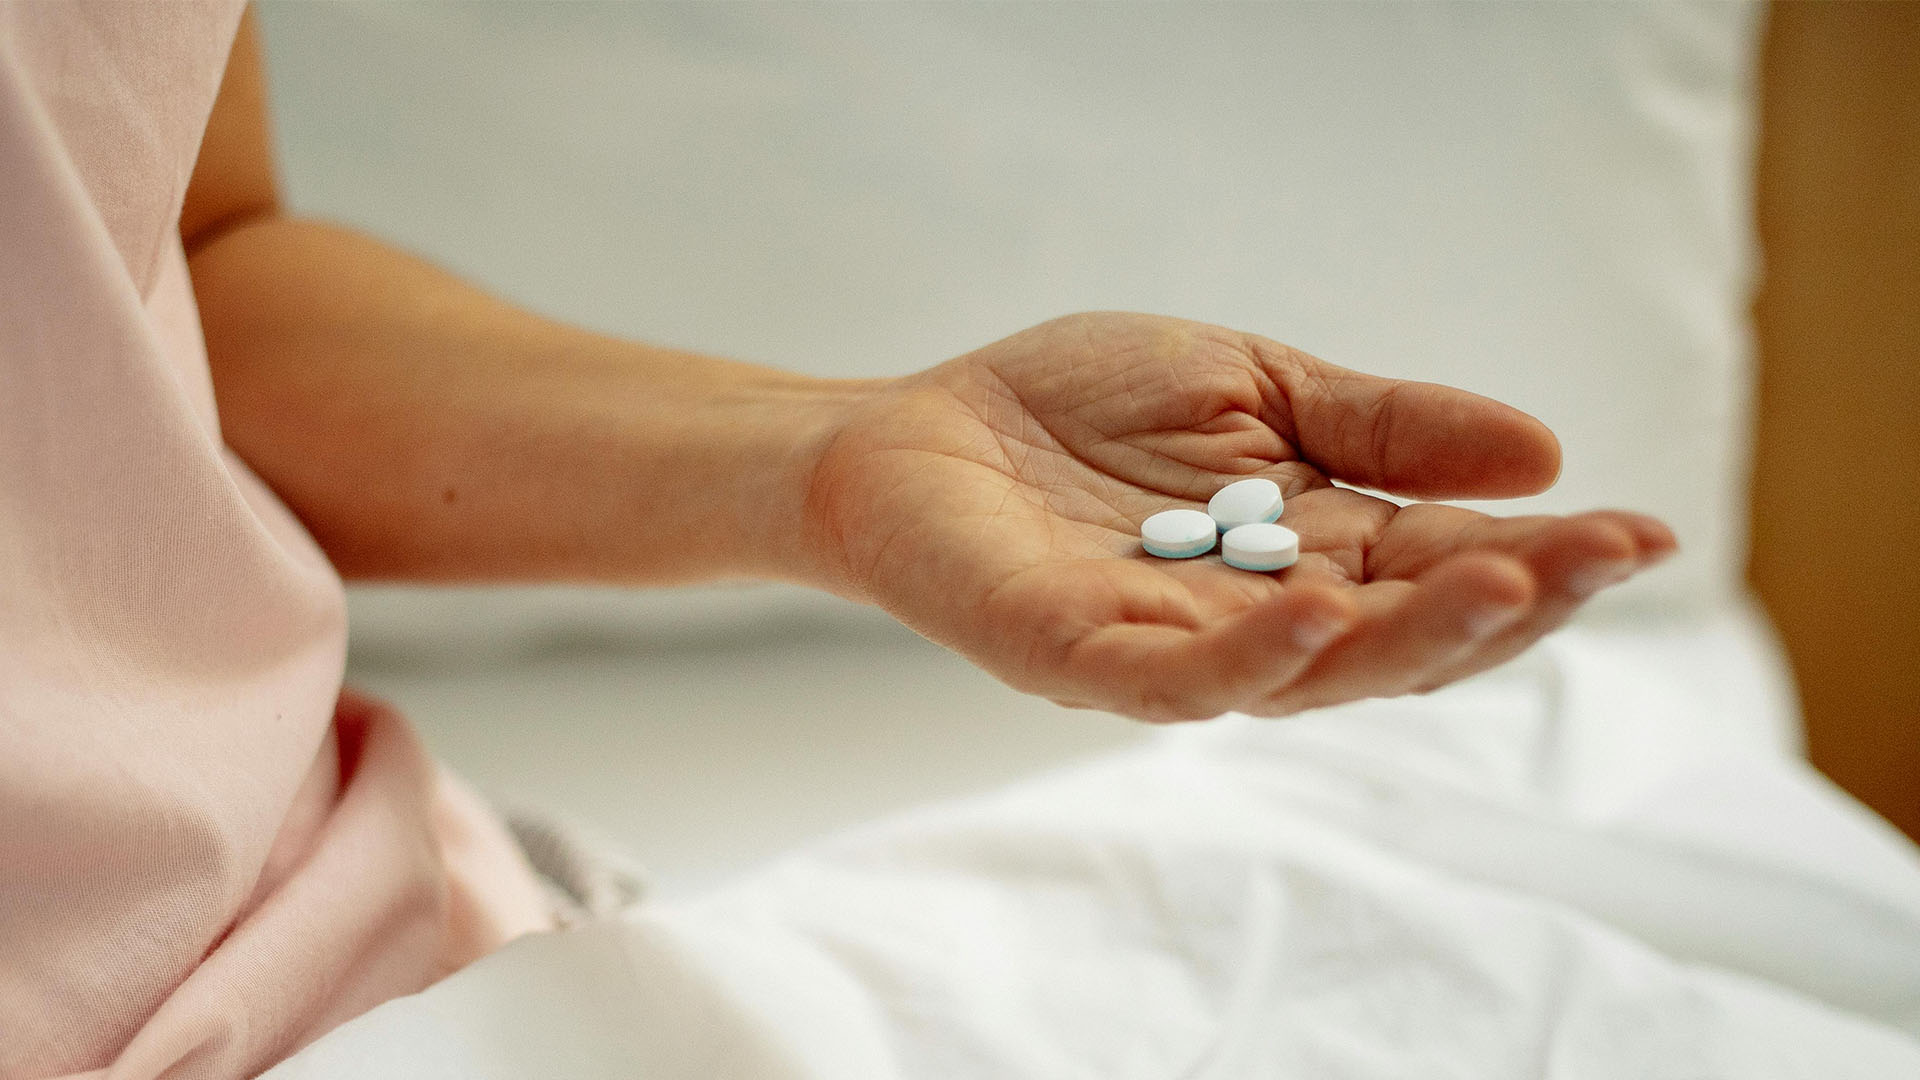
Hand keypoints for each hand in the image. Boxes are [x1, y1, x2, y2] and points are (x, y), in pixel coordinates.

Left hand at [801, 313, 1674, 721]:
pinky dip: (1251, 653)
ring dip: (1408, 637)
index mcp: (1308, 552)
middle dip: (1505, 605)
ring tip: (1501, 582)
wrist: (916, 431)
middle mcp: (1255, 618)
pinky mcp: (1079, 656)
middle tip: (1598, 559)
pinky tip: (1316, 608)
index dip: (1541, 558)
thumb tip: (1541, 450)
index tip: (1640, 532)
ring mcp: (1171, 647)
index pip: (1441, 567)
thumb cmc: (1074, 412)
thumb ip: (1379, 424)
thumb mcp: (1255, 387)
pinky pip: (1176, 679)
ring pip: (1310, 674)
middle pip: (1398, 638)